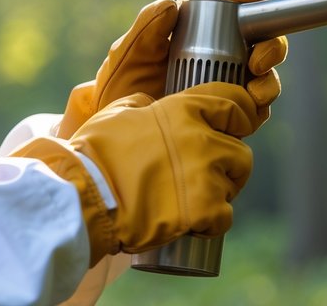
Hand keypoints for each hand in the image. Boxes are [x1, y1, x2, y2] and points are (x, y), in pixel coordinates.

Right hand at [16, 83, 258, 265]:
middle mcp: (200, 138)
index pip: (234, 101)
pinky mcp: (202, 209)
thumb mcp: (119, 112)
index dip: (242, 114)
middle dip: (230, 163)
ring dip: (222, 192)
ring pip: (235, 182)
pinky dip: (212, 223)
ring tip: (197, 199)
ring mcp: (204, 174)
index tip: (240, 124)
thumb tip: (151, 106)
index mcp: (183, 110)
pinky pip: (224, 217)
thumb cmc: (95, 154)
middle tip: (210, 174)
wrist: (83, 197)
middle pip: (241, 150)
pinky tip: (194, 223)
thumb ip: (144, 105)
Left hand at [57, 0, 287, 137]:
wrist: (119, 141)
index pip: (231, 10)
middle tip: (258, 57)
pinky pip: (257, 108)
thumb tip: (171, 5)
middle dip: (271, 44)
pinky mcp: (234, 118)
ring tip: (255, 85)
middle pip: (261, 42)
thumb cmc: (120, 91)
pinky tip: (252, 104)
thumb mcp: (127, 57)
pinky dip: (261, 104)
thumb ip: (145, 30)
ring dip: (269, 78)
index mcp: (199, 34)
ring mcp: (230, 88)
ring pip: (265, 76)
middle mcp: (221, 58)